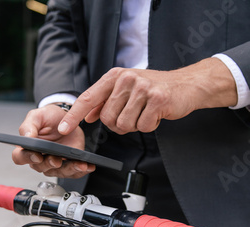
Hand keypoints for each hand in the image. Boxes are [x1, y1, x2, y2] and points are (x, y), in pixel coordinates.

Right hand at [12, 104, 95, 177]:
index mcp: (27, 147)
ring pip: (59, 173)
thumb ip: (29, 126)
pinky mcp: (68, 165)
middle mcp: (39, 159)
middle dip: (50, 164)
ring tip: (79, 164)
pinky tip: (87, 165)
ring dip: (69, 169)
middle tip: (57, 160)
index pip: (20, 157)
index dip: (27, 158)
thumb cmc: (48, 118)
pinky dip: (81, 170)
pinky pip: (74, 172)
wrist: (66, 118)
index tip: (37, 156)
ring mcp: (54, 164)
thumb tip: (27, 137)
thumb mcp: (37, 116)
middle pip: (40, 167)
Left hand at [58, 57, 237, 134]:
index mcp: (116, 76)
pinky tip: (156, 114)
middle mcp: (127, 79)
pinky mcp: (157, 99)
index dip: (74, 115)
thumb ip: (106, 101)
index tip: (63, 129)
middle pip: (108, 118)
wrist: (186, 85)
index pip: (88, 97)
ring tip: (145, 113)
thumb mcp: (127, 89)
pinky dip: (149, 126)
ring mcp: (142, 88)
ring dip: (135, 126)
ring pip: (124, 124)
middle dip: (119, 124)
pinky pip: (143, 126)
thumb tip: (89, 115)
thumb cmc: (155, 89)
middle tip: (134, 115)